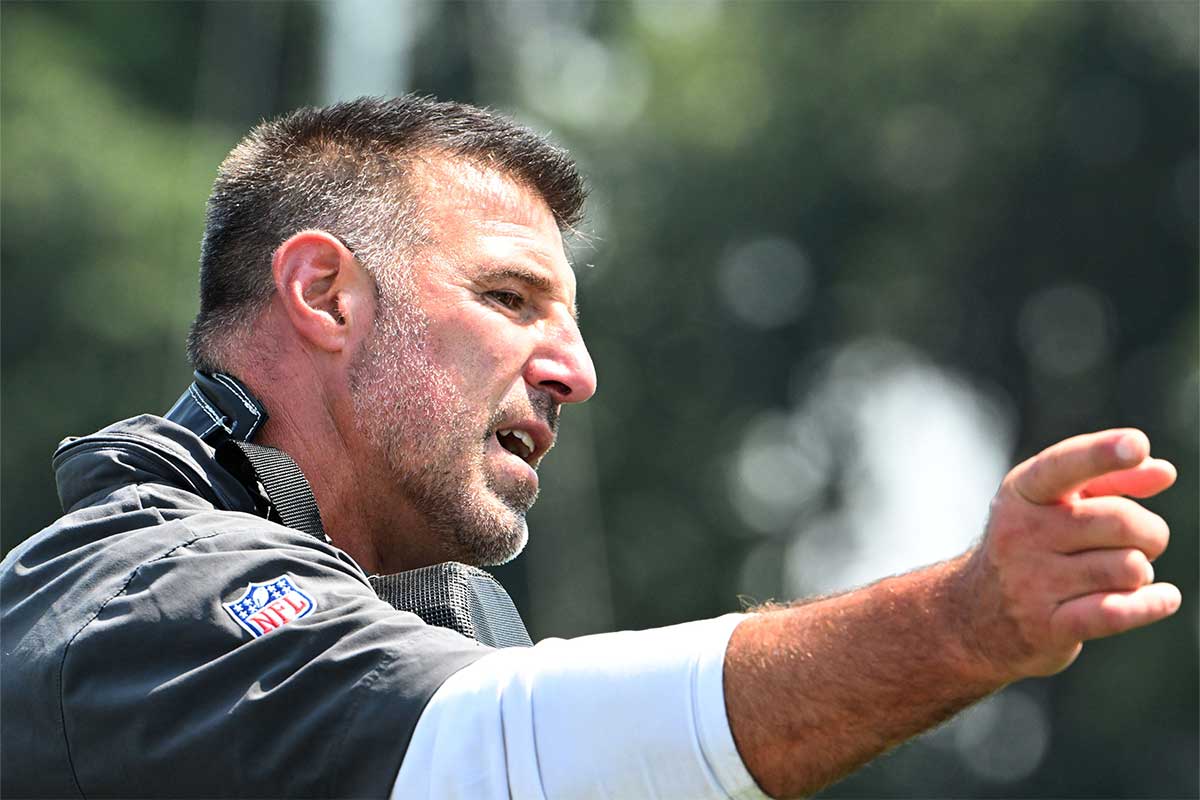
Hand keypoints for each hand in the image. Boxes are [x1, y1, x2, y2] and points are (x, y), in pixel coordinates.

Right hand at [957, 428, 1179, 681]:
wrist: (972, 616)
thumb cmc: (1031, 548)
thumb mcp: (1055, 507)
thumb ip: (1110, 482)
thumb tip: (1163, 471)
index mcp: (1022, 493)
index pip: (1064, 466)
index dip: (1102, 453)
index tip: (1136, 444)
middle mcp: (1020, 533)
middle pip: (1118, 521)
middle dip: (1149, 532)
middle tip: (1142, 542)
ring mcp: (1030, 581)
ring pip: (1127, 567)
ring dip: (1141, 572)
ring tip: (1121, 575)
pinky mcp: (1046, 627)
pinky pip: (1118, 612)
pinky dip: (1151, 604)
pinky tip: (1163, 597)